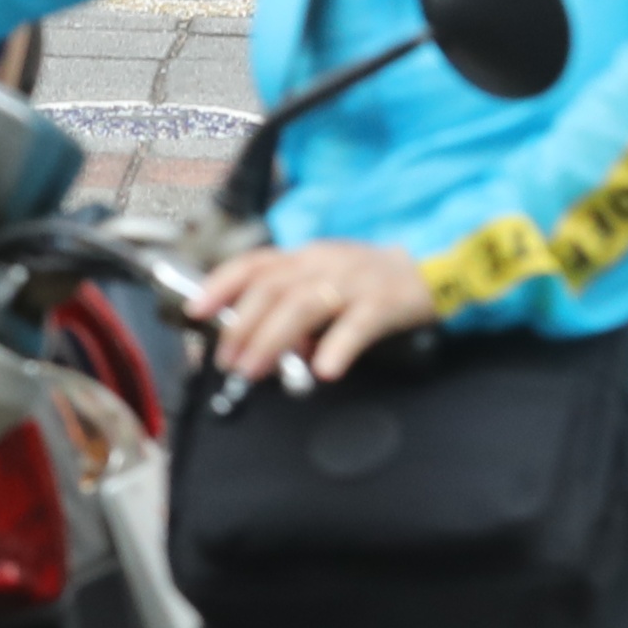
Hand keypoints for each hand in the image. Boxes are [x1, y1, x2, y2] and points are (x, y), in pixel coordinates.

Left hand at [181, 240, 438, 389]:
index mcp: (304, 257)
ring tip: (255, 370)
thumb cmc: (369, 282)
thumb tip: (266, 349)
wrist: (432, 269)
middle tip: (229, 362)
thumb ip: (293, 313)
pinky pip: (357, 325)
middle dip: (242, 327)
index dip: (220, 285)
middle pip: (272, 289)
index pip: (253, 264)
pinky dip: (337, 347)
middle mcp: (323, 263)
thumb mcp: (326, 285)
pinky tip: (324, 370)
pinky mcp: (385, 302)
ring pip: (304, 305)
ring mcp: (354, 281)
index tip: (195, 310)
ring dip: (273, 339)